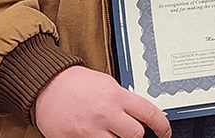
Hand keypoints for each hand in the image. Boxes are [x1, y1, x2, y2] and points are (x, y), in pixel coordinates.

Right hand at [34, 66, 171, 137]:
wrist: (49, 86)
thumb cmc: (76, 82)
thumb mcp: (107, 84)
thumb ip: (123, 99)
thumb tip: (137, 113)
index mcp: (117, 96)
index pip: (148, 113)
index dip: (162, 125)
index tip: (165, 132)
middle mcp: (107, 113)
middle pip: (136, 135)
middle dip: (136, 134)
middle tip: (129, 130)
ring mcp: (92, 130)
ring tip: (109, 130)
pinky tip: (97, 134)